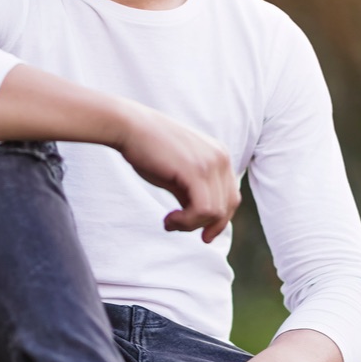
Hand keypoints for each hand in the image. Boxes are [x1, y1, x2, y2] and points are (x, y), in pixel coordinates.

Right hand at [116, 105, 239, 242]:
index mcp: (219, 155)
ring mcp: (210, 163)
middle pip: (227, 206)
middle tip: (179, 227)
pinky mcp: (196, 171)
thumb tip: (202, 220)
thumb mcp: (178, 173)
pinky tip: (168, 219)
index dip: (219, 221)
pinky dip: (187, 222)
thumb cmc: (148, 150)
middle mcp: (221, 157)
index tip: (203, 235)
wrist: (129, 126)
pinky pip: (204, 210)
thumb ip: (193, 192)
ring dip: (190, 225)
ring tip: (169, 222)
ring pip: (215, 212)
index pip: (231, 197)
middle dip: (207, 225)